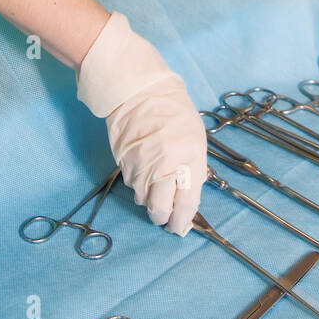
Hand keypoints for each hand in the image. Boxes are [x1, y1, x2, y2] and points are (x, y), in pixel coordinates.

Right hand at [76, 12, 206, 235]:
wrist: (139, 91)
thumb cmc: (173, 112)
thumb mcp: (195, 139)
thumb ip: (193, 169)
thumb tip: (188, 195)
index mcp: (188, 160)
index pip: (186, 203)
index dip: (182, 221)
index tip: (180, 227)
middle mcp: (163, 167)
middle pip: (159, 210)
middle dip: (163, 217)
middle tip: (166, 215)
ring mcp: (140, 166)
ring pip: (142, 199)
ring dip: (149, 199)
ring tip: (155, 185)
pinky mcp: (123, 163)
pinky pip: (131, 184)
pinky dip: (138, 184)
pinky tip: (144, 171)